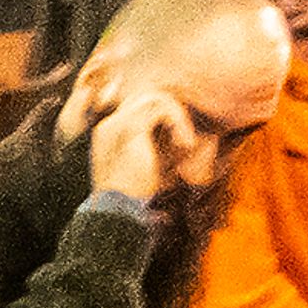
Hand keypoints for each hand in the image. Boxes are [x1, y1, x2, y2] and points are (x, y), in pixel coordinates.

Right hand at [85, 90, 188, 205]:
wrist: (118, 210)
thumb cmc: (135, 197)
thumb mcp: (152, 168)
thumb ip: (164, 149)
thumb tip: (199, 139)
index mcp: (108, 135)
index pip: (137, 108)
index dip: (164, 117)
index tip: (181, 141)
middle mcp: (109, 125)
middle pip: (146, 97)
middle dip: (172, 113)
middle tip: (186, 141)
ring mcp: (117, 124)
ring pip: (156, 97)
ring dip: (178, 116)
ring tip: (186, 143)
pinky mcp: (130, 127)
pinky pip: (162, 107)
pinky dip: (179, 121)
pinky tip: (185, 144)